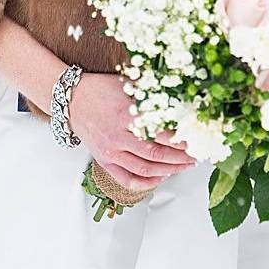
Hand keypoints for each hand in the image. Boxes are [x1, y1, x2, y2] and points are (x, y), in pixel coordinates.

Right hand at [69, 72, 195, 190]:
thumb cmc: (102, 90)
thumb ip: (152, 96)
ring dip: (169, 170)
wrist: (72, 99)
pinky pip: (127, 179)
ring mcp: (110, 152)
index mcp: (126, 116)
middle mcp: (117, 137)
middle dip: (180, 158)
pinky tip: (161, 177)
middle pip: (156, 154)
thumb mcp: (129, 86)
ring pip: (145, 169)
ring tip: (184, 166)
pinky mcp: (104, 161)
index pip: (160, 134)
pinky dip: (146, 182)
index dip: (181, 141)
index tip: (195, 141)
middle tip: (196, 156)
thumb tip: (181, 101)